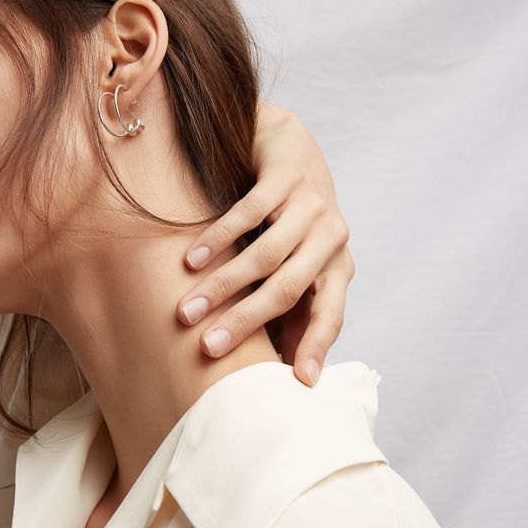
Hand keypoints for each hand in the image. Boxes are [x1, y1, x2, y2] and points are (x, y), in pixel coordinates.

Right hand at [176, 101, 354, 386]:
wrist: (291, 146)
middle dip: (246, 321)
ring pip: (265, 255)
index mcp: (338, 267)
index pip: (331, 314)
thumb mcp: (303, 263)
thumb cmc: (294, 220)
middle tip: (209, 348)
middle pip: (289, 289)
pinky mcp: (287, 177)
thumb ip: (296, 307)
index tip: (299, 382)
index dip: (316, 347)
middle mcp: (332, 237)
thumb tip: (287, 367)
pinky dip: (218, 239)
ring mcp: (312, 204)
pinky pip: (249, 213)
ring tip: (188, 310)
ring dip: (223, 285)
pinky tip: (192, 259)